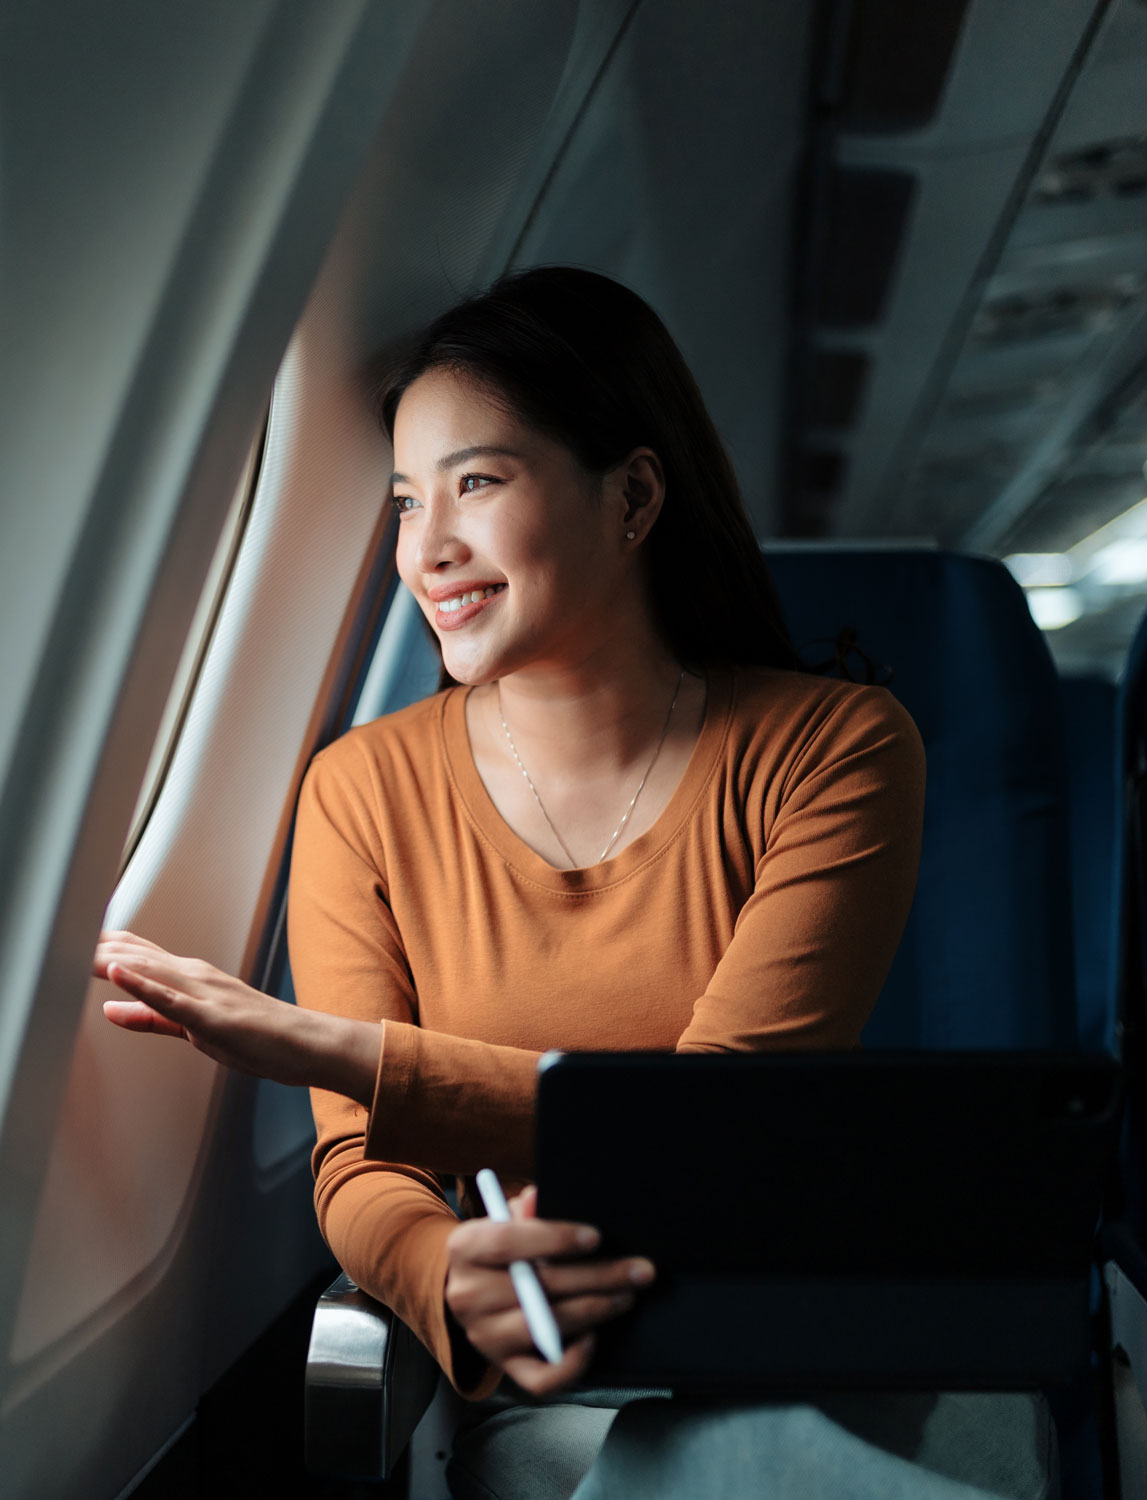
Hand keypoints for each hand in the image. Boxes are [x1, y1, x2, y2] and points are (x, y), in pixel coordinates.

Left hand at [93, 929, 378, 1102]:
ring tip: (74, 945)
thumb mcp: (192, 1027)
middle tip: (58, 930)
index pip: (134, 954)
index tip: (65, 936)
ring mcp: (203, 992)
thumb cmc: (257, 1037)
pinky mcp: (211, 1016)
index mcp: (189, 977)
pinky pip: (171, 999)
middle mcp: (194, 975)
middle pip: (134, 954)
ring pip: (147, 969)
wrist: (303, 1043)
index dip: (97, 946)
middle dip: (93, 945)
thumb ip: (149, 1017)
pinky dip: (142, 984)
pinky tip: (118, 974)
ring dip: (109, 957)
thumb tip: (109, 1010)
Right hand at [444, 1184, 655, 1396]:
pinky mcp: (504, 1367)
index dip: (554, 1238)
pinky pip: (542, 1378)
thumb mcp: (507, 1219)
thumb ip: (525, 1210)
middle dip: (596, 1277)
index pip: (507, 1242)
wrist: (473, 1291)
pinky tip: (593, 1336)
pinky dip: (574, 1360)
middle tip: (638, 1270)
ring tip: (625, 1296)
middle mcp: (467, 1296)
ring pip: (545, 1327)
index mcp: (465, 1249)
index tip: (596, 1237)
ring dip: (594, 1310)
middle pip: (537, 1288)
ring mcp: (485, 1336)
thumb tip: (538, 1198)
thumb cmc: (504, 1249)